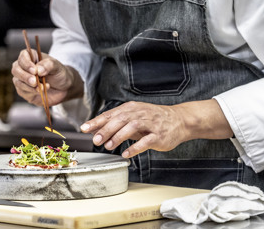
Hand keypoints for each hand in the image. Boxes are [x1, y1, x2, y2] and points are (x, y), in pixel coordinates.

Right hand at [10, 49, 82, 106]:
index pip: (22, 57)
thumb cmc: (59, 73)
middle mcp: (24, 67)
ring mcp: (22, 79)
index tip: (34, 70)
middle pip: (16, 69)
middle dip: (25, 76)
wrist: (63, 88)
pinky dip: (31, 92)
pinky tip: (41, 90)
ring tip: (42, 87)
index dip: (26, 63)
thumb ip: (48, 65)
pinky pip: (22, 91)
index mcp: (31, 57)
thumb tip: (38, 70)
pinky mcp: (24, 90)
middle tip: (34, 81)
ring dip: (29, 86)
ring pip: (17, 82)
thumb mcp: (57, 67)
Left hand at [80, 99, 232, 157]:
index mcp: (131, 108)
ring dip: (118, 137)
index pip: (110, 114)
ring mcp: (150, 124)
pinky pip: (146, 141)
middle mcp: (139, 113)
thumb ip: (116, 123)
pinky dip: (135, 148)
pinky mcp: (159, 135)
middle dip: (106, 129)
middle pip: (120, 119)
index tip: (84, 128)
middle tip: (96, 139)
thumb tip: (95, 129)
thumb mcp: (133, 117)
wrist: (179, 120)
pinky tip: (126, 154)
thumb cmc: (152, 119)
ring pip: (131, 128)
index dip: (97, 121)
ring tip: (108, 146)